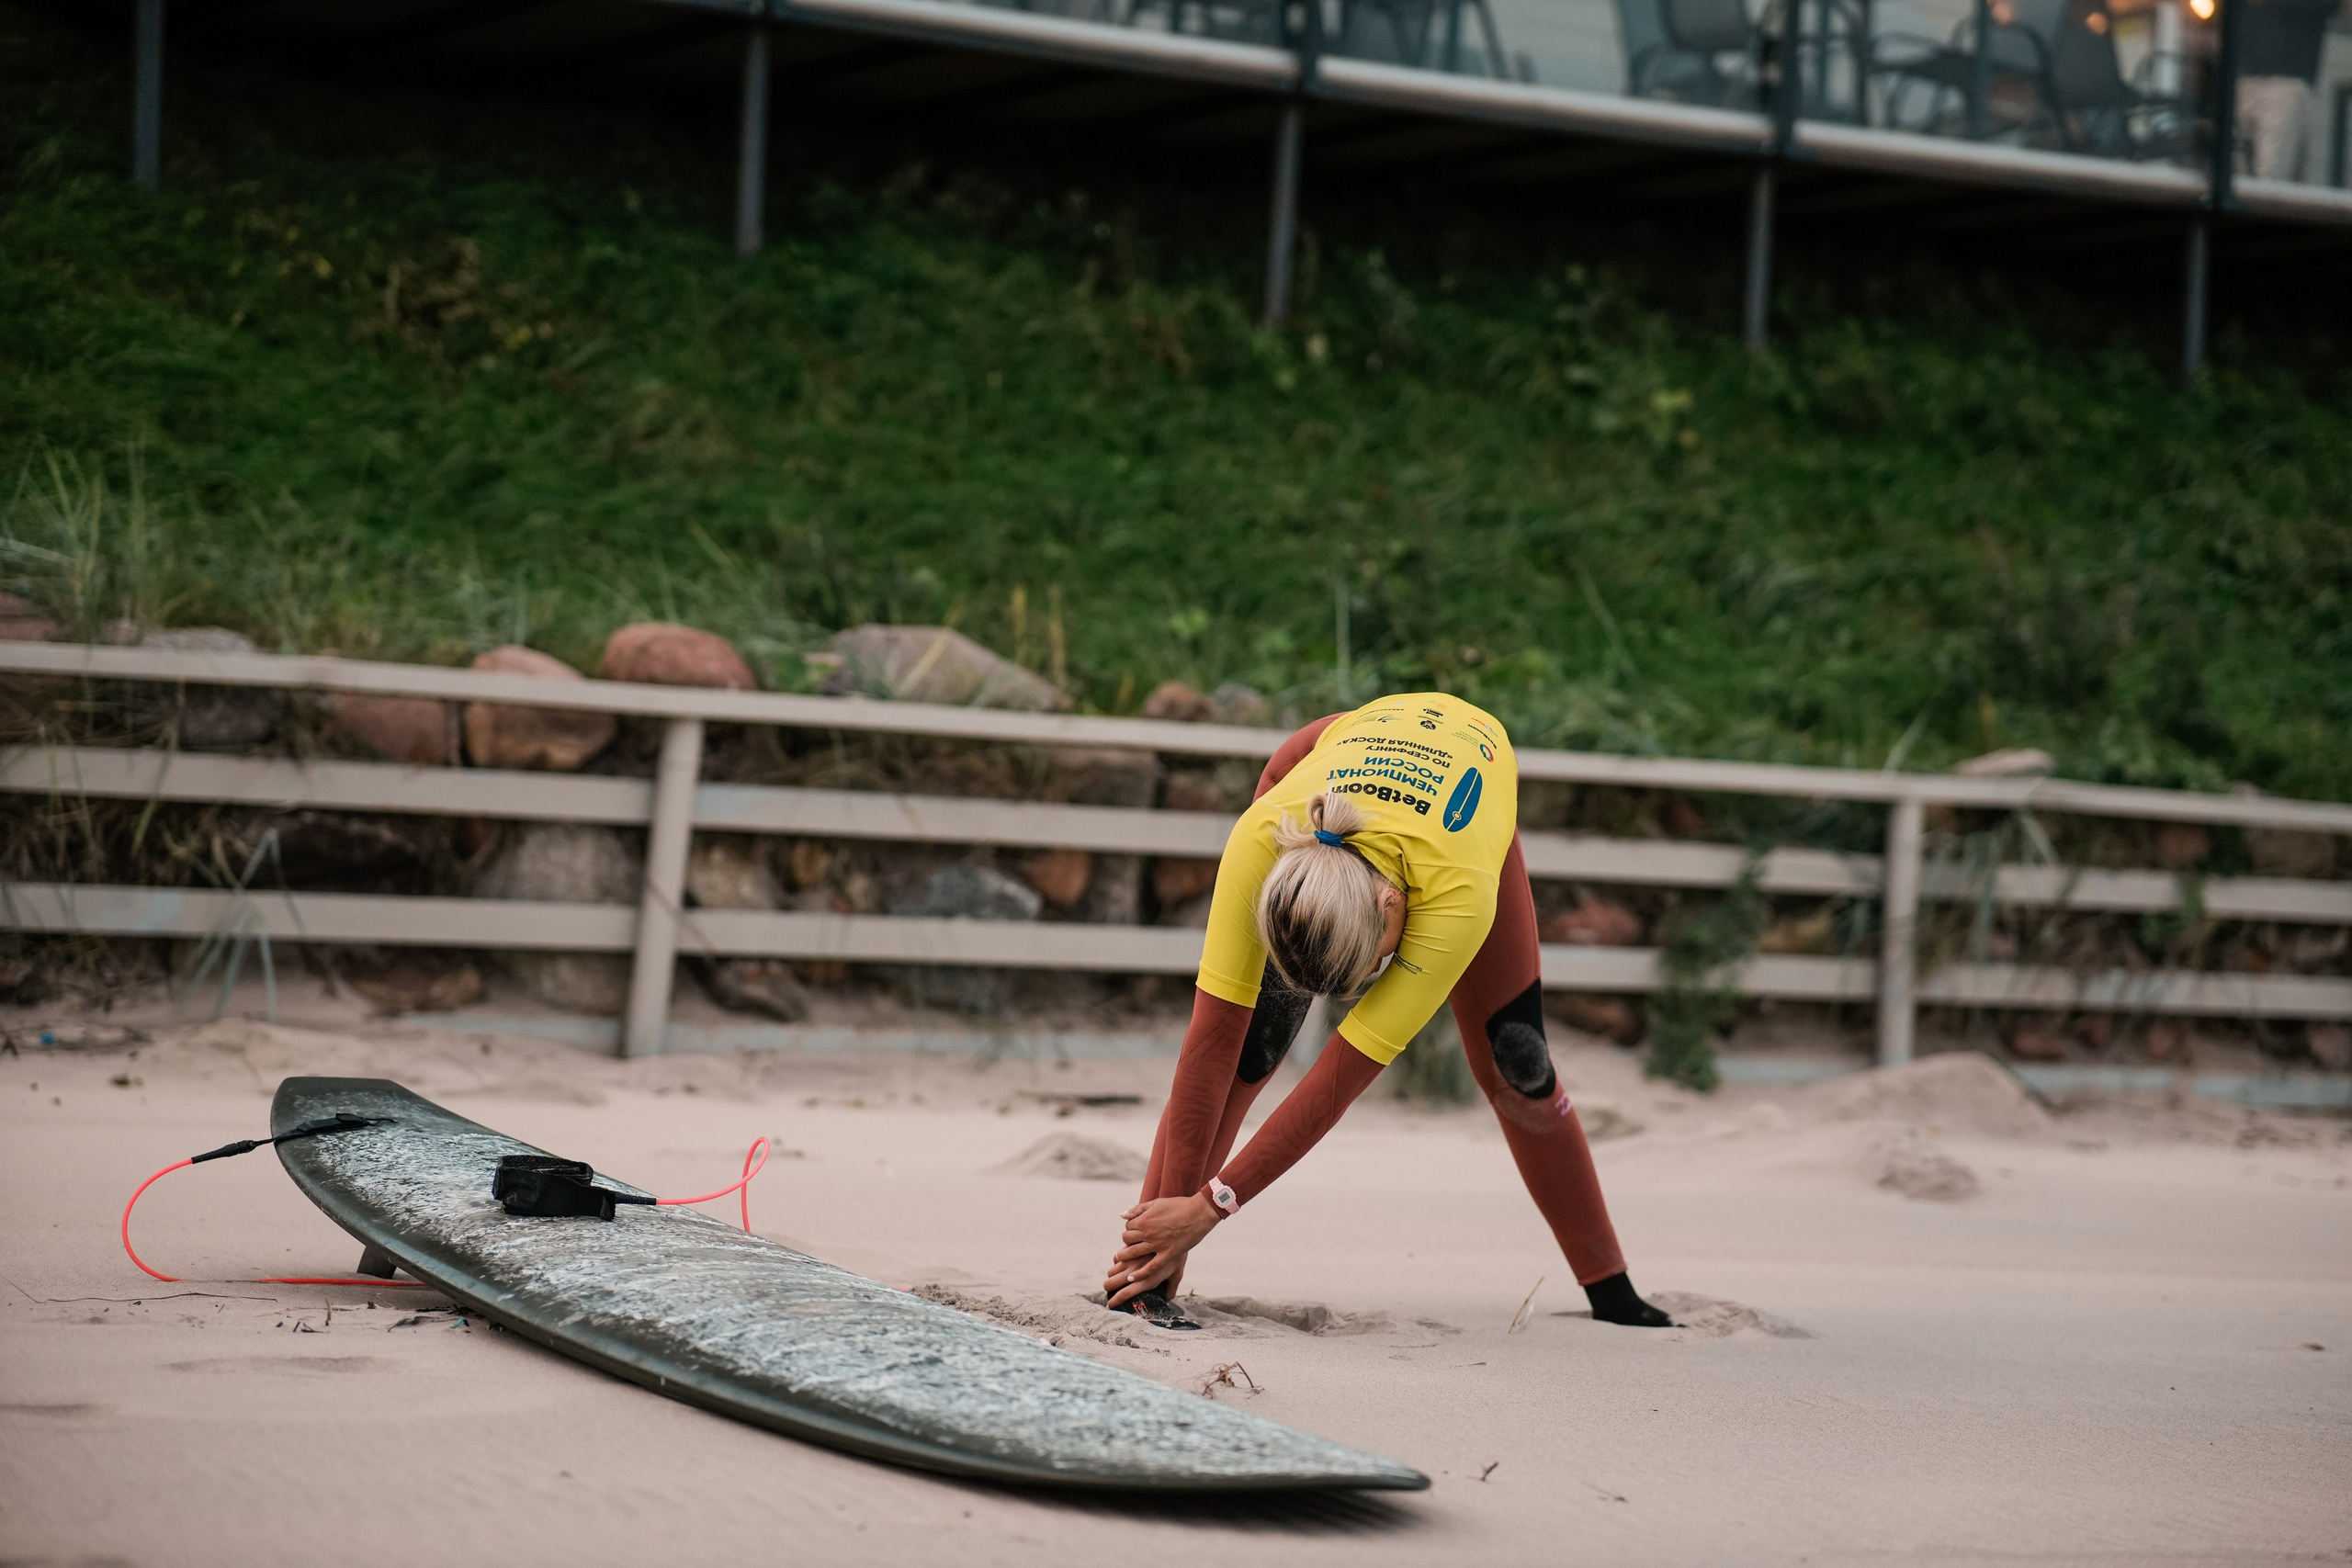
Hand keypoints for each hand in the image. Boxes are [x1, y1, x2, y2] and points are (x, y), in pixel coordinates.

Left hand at [1104, 1194, 1220, 1308]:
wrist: (1199, 1213)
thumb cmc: (1179, 1206)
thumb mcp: (1156, 1203)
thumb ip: (1138, 1209)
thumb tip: (1122, 1214)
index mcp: (1144, 1219)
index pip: (1128, 1226)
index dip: (1130, 1228)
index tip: (1134, 1231)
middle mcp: (1148, 1233)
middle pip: (1127, 1239)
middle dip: (1126, 1242)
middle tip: (1128, 1245)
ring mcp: (1158, 1245)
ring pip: (1133, 1253)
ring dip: (1124, 1257)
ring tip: (1120, 1260)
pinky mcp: (1168, 1254)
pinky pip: (1151, 1267)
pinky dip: (1139, 1274)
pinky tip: (1131, 1278)